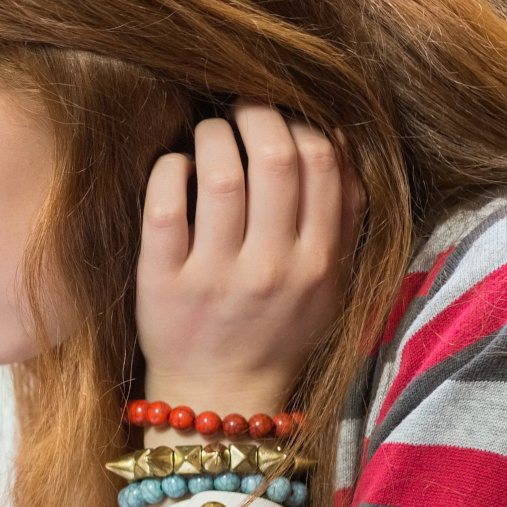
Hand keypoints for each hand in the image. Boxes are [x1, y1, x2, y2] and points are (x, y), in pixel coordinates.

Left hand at [138, 101, 362, 419]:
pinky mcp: (162, 284)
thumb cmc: (277, 331)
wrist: (220, 400)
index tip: (282, 112)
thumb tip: (339, 137)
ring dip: (213, 135)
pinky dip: (169, 169)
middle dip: (257, 114)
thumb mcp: (331, 283)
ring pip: (221, 174)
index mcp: (320, 262)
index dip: (302, 121)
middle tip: (240, 106)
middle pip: (275, 157)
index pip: (324, 164)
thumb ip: (344, 218)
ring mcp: (215, 276)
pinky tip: (174, 164)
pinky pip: (164, 207)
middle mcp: (271, 268)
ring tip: (208, 132)